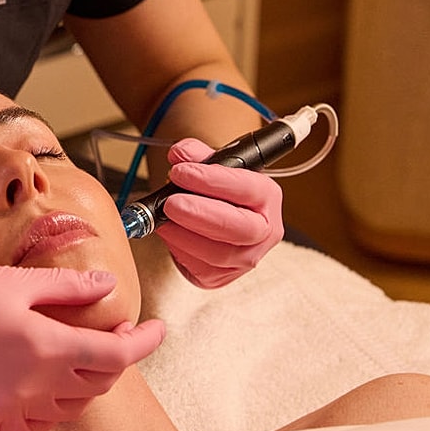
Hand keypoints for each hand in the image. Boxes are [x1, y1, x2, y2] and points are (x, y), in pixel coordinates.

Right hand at [0, 262, 164, 430]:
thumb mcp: (12, 281)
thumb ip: (66, 288)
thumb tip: (108, 287)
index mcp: (45, 345)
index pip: (117, 353)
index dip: (145, 341)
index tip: (158, 327)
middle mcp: (35, 385)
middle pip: (99, 380)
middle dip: (115, 356)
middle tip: (115, 330)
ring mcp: (12, 408)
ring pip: (73, 403)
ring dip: (87, 379)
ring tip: (80, 351)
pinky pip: (40, 420)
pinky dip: (55, 402)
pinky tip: (45, 378)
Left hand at [155, 137, 284, 287]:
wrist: (213, 218)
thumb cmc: (216, 190)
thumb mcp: (210, 165)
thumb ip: (195, 154)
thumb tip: (180, 154)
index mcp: (266, 197)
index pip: (248, 189)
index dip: (214, 180)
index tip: (182, 172)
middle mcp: (264, 231)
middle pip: (240, 228)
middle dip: (202, 214)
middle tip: (171, 202)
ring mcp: (246, 258)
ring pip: (219, 254)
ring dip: (185, 234)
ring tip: (163, 216)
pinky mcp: (222, 277)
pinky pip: (201, 269)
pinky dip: (179, 249)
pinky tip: (167, 231)